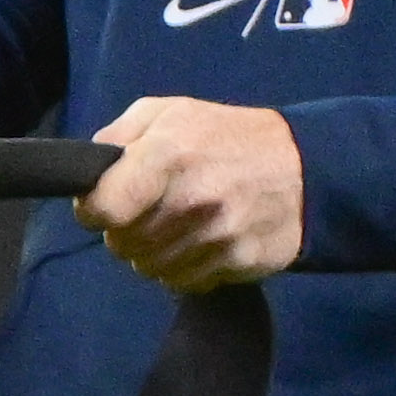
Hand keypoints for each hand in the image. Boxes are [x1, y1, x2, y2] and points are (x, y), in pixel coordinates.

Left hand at [83, 94, 306, 290]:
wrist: (307, 166)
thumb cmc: (224, 135)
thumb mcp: (168, 113)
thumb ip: (118, 136)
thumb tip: (89, 173)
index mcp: (167, 153)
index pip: (102, 209)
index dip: (95, 210)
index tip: (106, 204)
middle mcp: (192, 198)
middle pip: (121, 244)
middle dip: (127, 231)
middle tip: (150, 210)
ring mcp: (219, 234)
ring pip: (150, 269)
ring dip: (154, 253)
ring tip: (178, 224)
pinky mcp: (240, 262)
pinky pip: (185, 282)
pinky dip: (185, 268)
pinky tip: (202, 242)